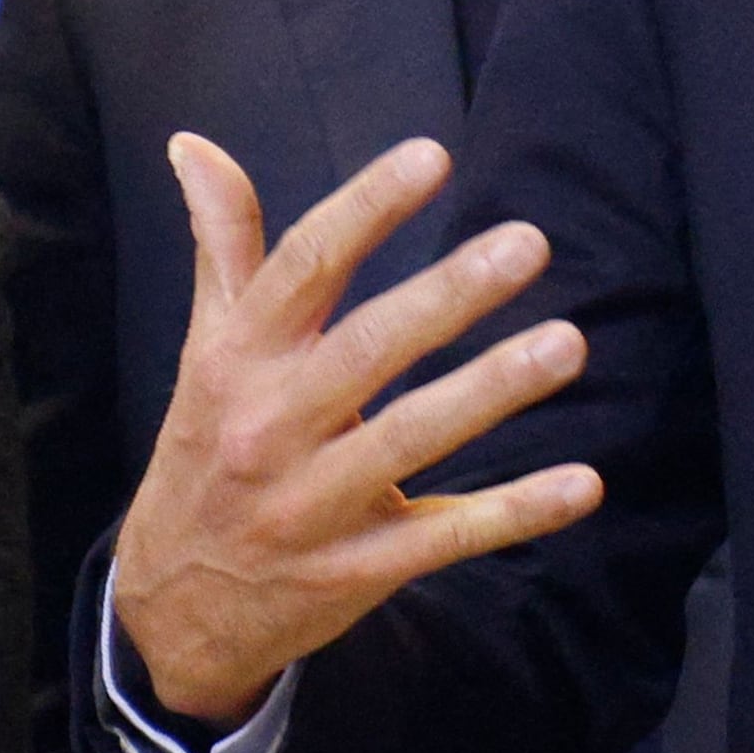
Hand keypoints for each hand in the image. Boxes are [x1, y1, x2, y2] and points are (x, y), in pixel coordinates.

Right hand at [108, 135, 601, 727]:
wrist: (171, 608)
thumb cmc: (206, 454)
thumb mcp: (206, 354)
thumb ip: (221, 248)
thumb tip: (195, 144)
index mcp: (237, 363)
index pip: (302, 270)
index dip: (365, 209)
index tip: (431, 155)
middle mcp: (269, 428)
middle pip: (366, 350)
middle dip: (448, 295)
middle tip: (527, 243)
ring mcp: (312, 505)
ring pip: (411, 440)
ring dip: (492, 392)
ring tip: (568, 344)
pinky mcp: (356, 570)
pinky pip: (445, 538)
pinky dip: (515, 512)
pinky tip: (582, 483)